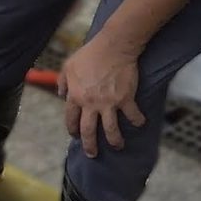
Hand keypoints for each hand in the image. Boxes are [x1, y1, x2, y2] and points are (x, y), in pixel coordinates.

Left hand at [57, 31, 145, 157]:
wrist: (113, 46)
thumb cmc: (90, 54)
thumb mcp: (68, 66)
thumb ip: (62, 81)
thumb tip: (60, 94)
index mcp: (76, 97)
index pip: (71, 120)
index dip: (72, 130)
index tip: (75, 135)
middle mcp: (91, 104)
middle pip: (88, 131)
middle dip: (90, 146)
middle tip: (92, 154)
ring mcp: (109, 103)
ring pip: (110, 130)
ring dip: (114, 141)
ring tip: (118, 146)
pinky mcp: (126, 99)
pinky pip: (132, 115)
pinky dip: (137, 121)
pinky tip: (140, 124)